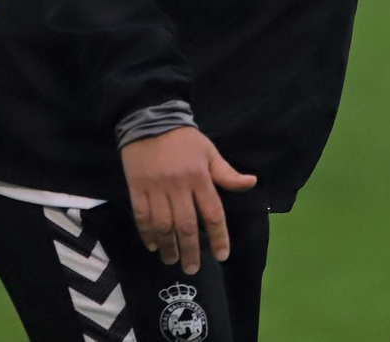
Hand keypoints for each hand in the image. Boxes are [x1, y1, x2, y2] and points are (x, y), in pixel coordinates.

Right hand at [121, 126, 255, 272]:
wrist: (150, 120)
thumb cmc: (185, 139)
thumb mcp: (210, 152)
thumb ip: (227, 173)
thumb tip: (251, 183)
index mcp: (200, 177)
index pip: (213, 213)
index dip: (219, 236)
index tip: (222, 256)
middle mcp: (179, 186)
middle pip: (187, 225)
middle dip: (191, 251)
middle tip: (192, 269)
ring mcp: (156, 188)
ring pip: (163, 225)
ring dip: (168, 246)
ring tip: (172, 261)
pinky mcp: (137, 189)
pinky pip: (142, 217)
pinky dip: (147, 234)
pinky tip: (153, 246)